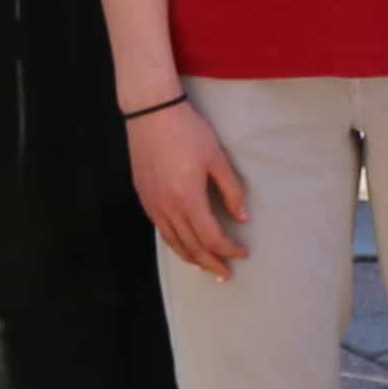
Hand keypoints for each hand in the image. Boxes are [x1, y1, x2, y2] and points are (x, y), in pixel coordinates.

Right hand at [127, 98, 250, 279]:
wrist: (151, 114)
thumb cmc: (188, 132)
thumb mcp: (216, 158)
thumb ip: (231, 190)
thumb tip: (242, 218)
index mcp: (188, 200)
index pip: (211, 238)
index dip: (228, 250)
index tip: (243, 253)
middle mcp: (167, 209)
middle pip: (191, 247)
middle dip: (210, 263)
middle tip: (226, 274)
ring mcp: (153, 206)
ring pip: (173, 243)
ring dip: (192, 258)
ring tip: (206, 267)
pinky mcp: (144, 199)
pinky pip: (161, 231)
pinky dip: (176, 244)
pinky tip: (185, 245)